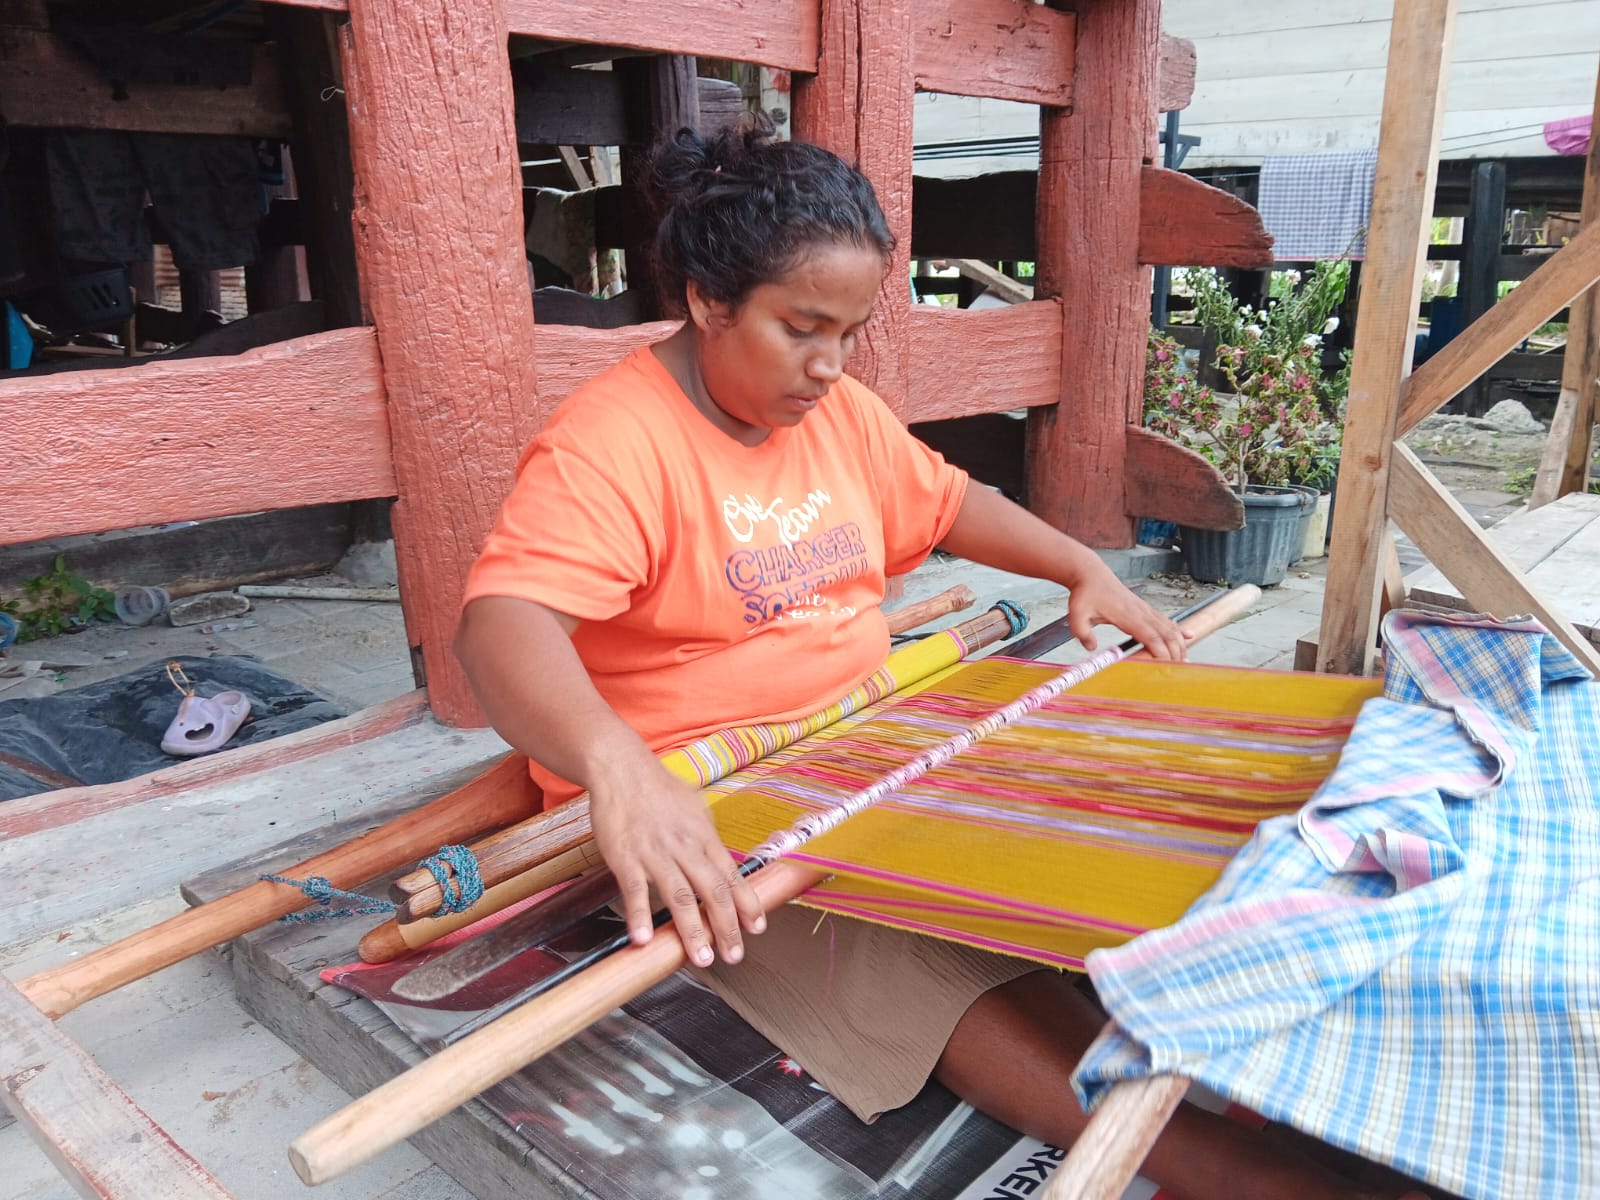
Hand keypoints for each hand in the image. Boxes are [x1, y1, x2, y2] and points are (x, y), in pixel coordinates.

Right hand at [587, 745, 766, 967]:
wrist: (621, 768)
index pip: (731, 876)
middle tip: (734, 955)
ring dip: (692, 930)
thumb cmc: (658, 789)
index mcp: (703, 837)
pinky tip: (643, 939)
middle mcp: (684, 847)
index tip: (757, 927)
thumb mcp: (694, 808)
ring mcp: (655, 854)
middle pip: (712, 891)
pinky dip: (639, 915)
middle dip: (726, 926)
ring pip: (679, 896)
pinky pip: (634, 890)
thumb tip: (722, 863)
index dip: (746, 904)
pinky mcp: (626, 857)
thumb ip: (707, 839)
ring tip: (701, 958)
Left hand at [1065, 565, 1189, 660]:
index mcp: (1128, 616)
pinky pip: (1166, 621)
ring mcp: (1145, 610)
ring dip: (1179, 645)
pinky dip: (1178, 630)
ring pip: (1170, 628)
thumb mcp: (1077, 614)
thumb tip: (1091, 648)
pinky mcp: (1145, 609)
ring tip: (1185, 660)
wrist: (1091, 575)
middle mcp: (1141, 613)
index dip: (1160, 653)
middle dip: (1175, 654)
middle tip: (1178, 671)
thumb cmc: (1085, 593)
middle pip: (1166, 635)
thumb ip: (1083, 632)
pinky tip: (1188, 636)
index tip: (1164, 667)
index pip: (1151, 637)